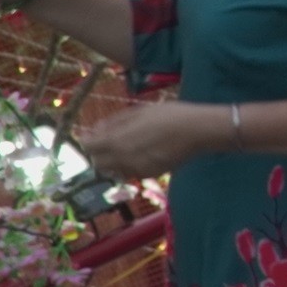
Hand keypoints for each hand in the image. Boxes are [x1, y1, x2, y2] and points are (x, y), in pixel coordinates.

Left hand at [72, 100, 218, 182]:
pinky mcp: (149, 175)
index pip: (88, 146)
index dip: (88, 140)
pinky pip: (130, 173)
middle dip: (99, 153)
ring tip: (129, 147)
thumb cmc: (169, 115)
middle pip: (98, 163)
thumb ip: (114, 122)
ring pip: (113, 171)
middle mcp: (122, 159)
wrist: (198, 131)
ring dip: (114, 161)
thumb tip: (95, 129)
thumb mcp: (140, 112)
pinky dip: (130, 165)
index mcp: (117, 140)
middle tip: (110, 141)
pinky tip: (144, 153)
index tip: (92, 134)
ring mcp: (136, 169)